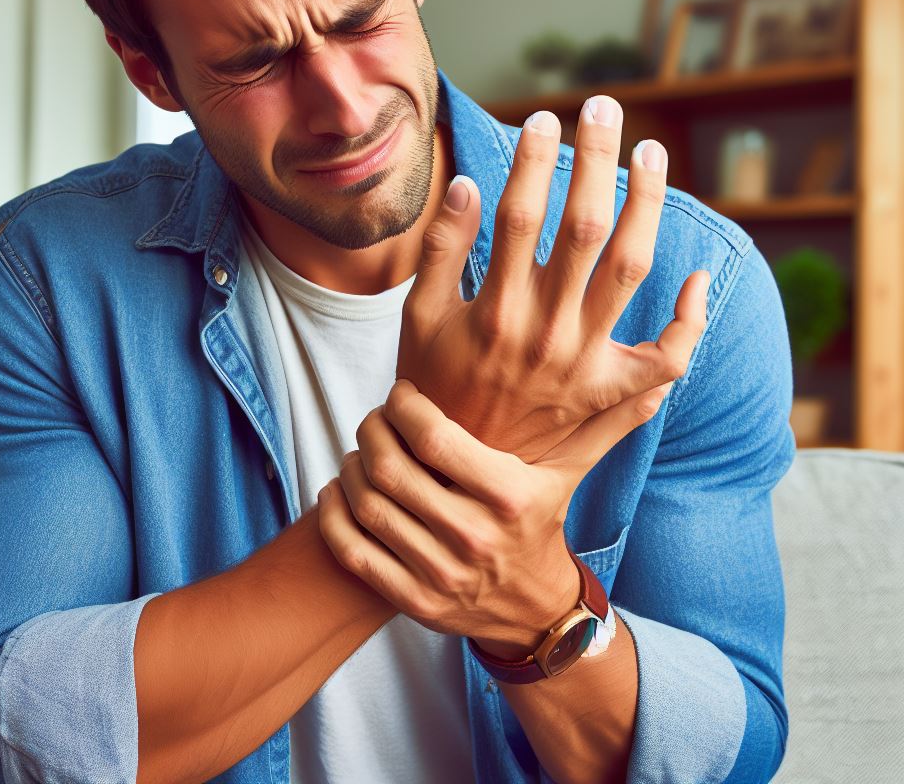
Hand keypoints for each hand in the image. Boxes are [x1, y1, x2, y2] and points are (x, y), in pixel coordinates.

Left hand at [316, 378, 674, 656]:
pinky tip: (337, 490)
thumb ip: (602, 420)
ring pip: (368, 508)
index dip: (403, 407)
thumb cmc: (543, 520)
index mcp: (507, 496)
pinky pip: (354, 555)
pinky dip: (333, 518)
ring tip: (361, 449)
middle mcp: (473, 537)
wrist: (534, 611)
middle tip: (373, 417)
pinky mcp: (414, 602)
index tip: (402, 395)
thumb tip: (656, 378)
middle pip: (392, 469)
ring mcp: (441, 575)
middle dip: (370, 431)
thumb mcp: (571, 470)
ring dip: (352, 467)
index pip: (434, 438)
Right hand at [398, 97, 708, 463]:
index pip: (521, 214)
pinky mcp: (609, 392)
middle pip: (585, 227)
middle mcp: (546, 331)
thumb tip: (470, 183)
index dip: (533, 159)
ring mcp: (585, 364)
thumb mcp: (420, 318)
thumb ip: (445, 251)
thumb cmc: (434, 385)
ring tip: (650, 154)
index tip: (543, 118)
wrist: (458, 469)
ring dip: (646, 205)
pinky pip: (667, 357)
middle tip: (604, 107)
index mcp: (495, 309)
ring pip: (630, 268)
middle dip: (597, 158)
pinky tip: (695, 277)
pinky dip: (689, 319)